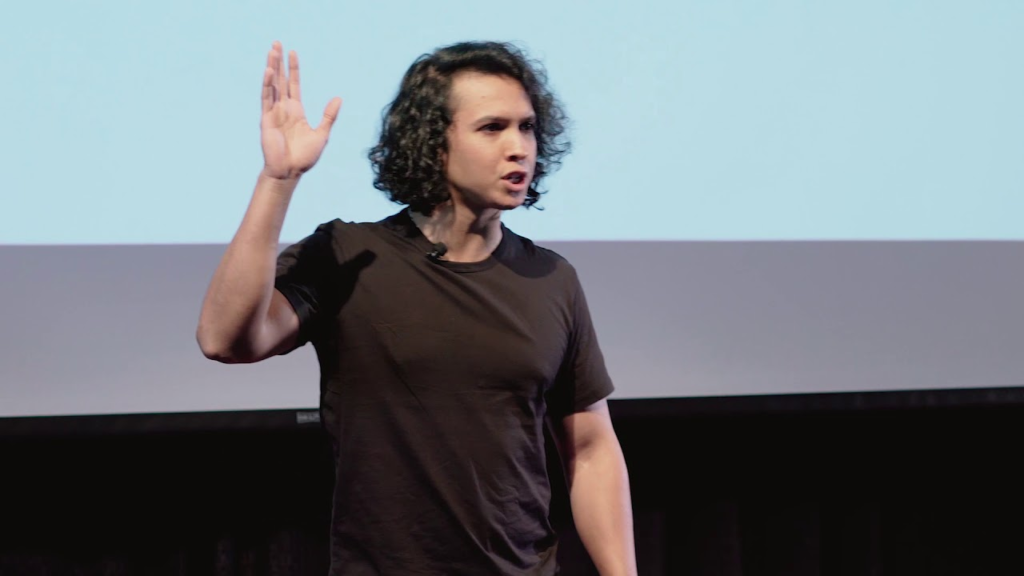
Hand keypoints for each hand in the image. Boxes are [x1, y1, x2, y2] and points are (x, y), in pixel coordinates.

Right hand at [260, 41, 341, 179]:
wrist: (290, 172)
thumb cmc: (305, 157)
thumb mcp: (322, 134)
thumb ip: (329, 116)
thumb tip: (338, 98)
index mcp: (297, 111)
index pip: (294, 84)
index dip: (293, 68)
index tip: (292, 52)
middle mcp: (284, 108)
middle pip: (281, 80)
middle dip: (279, 62)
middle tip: (276, 43)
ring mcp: (274, 112)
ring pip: (272, 85)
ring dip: (272, 67)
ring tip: (271, 51)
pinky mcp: (266, 119)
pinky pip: (266, 99)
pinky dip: (267, 85)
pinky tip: (269, 71)